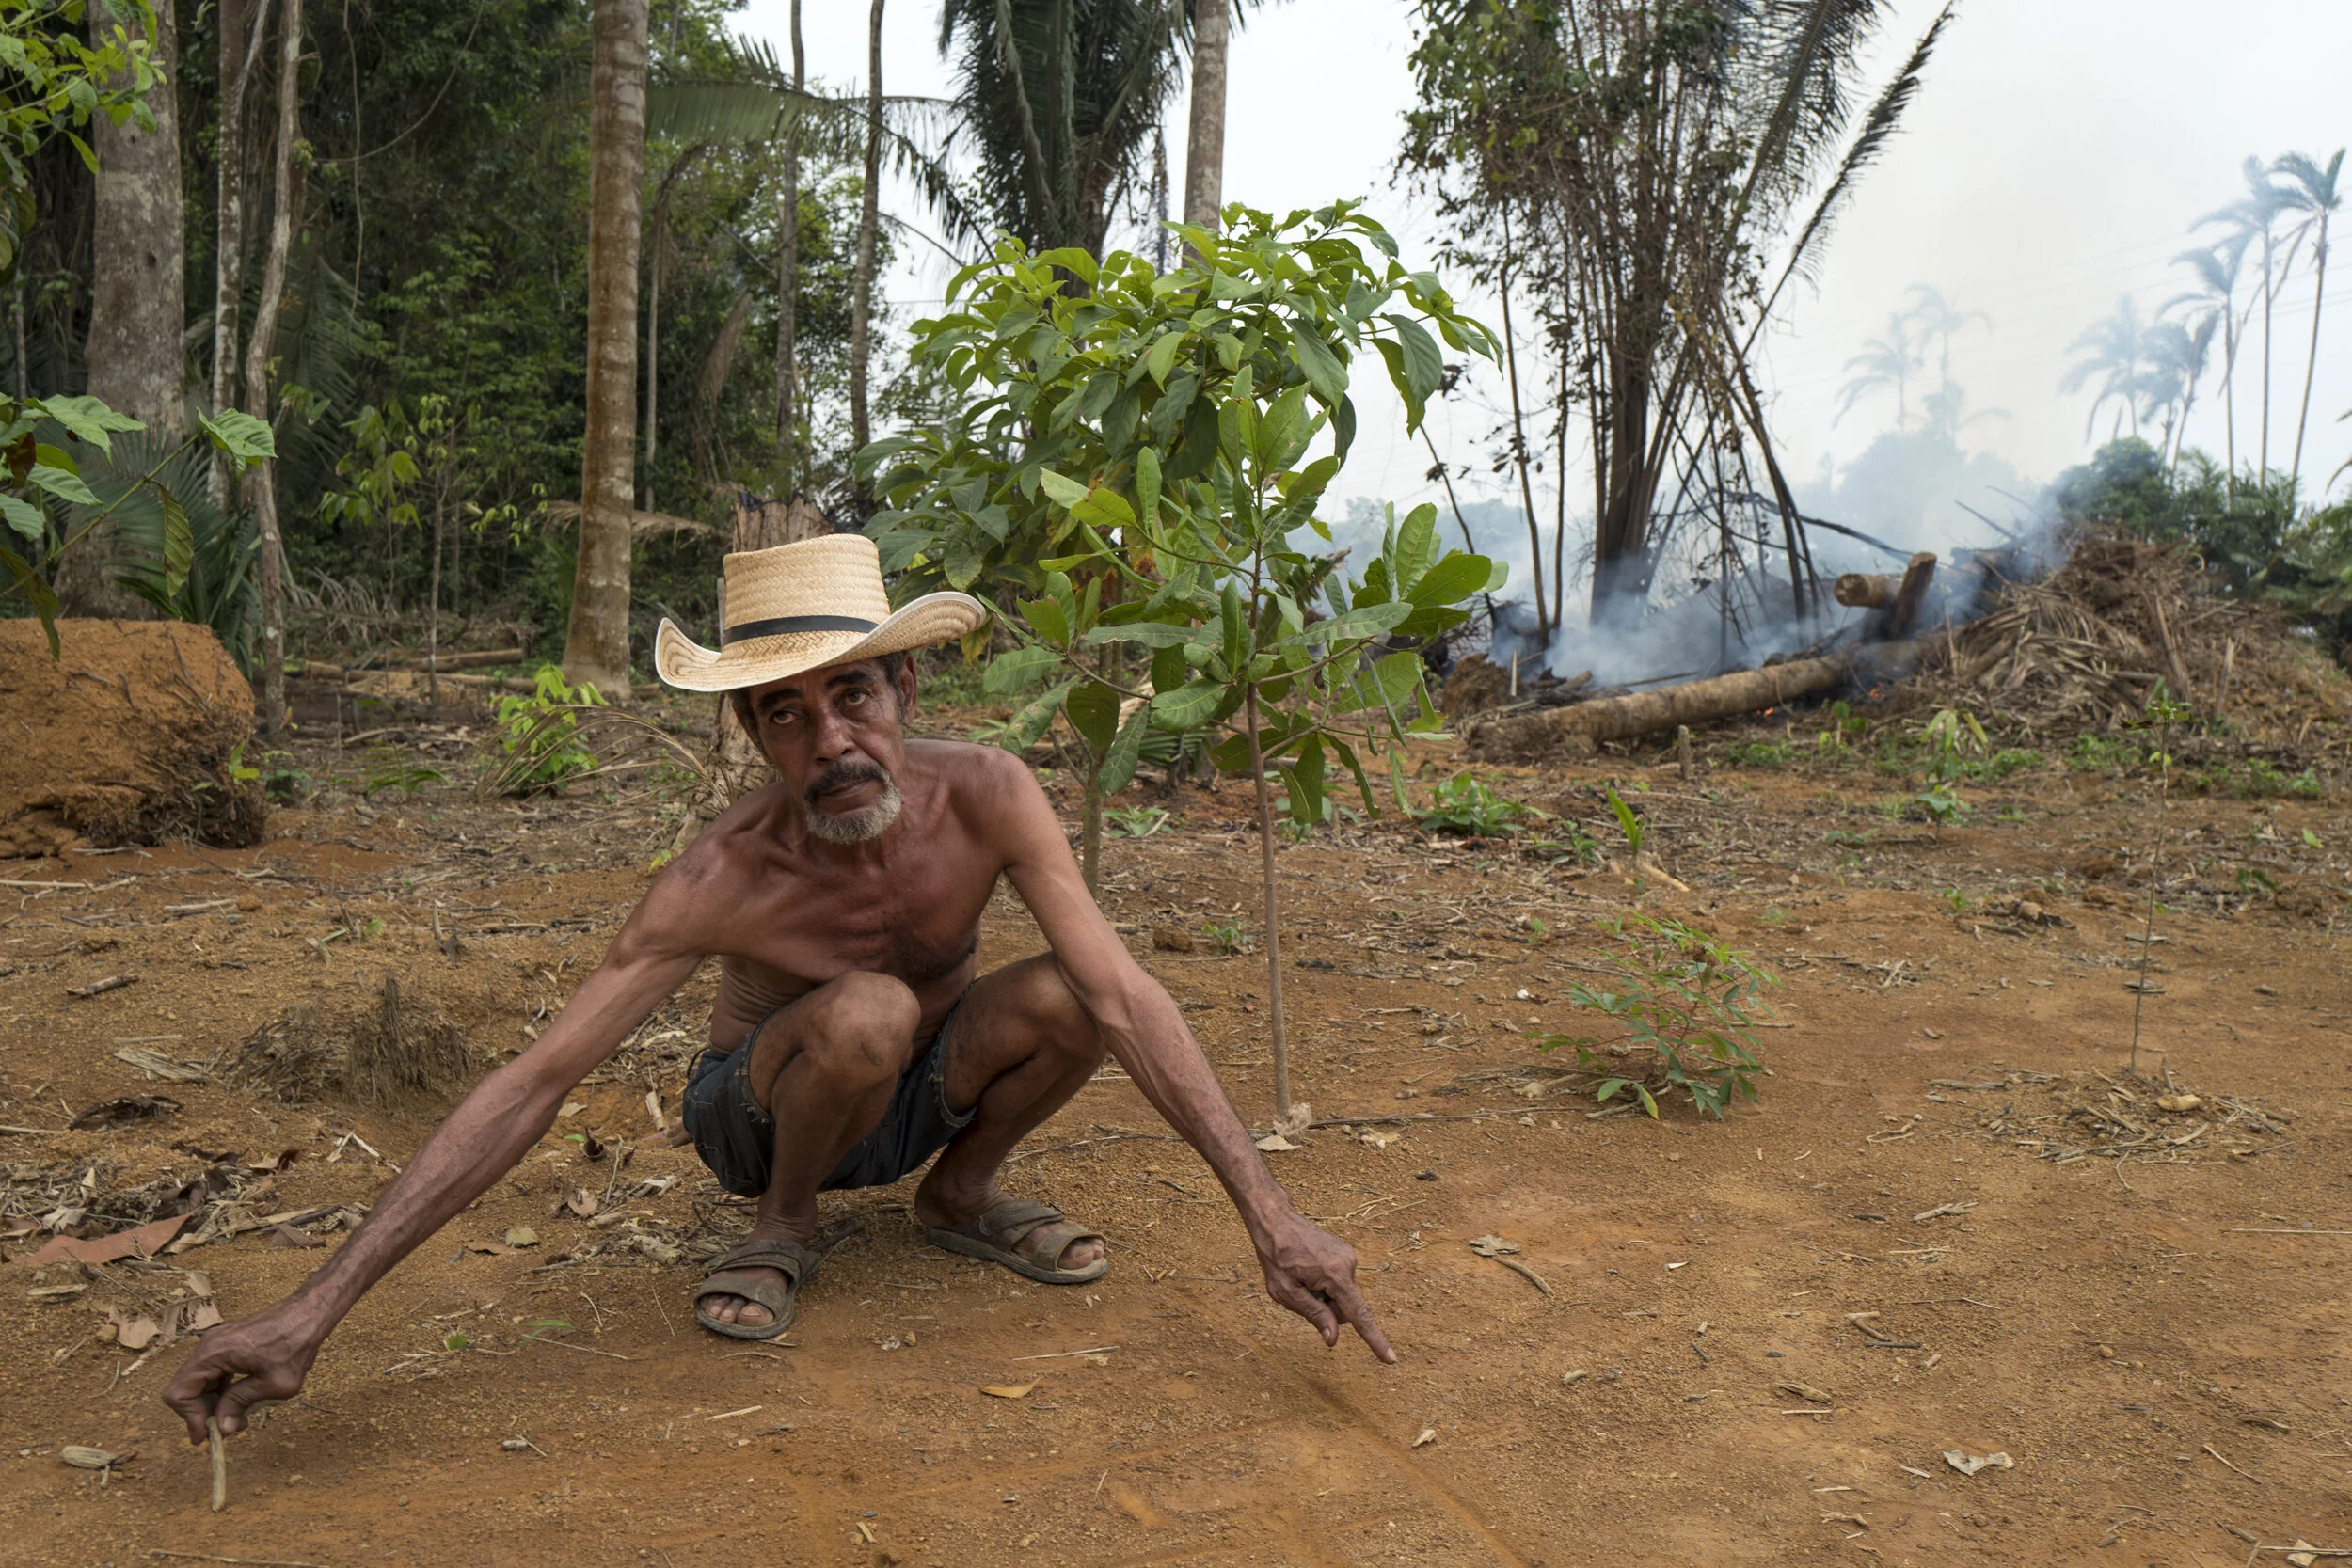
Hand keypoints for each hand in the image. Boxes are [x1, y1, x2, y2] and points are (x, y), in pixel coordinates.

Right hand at [162, 1298, 329, 1442]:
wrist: (309, 1312)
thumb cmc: (296, 1344)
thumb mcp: (274, 1383)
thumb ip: (242, 1404)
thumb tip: (221, 1428)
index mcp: (214, 1353)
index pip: (179, 1392)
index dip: (190, 1417)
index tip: (208, 1435)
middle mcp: (208, 1346)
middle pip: (185, 1389)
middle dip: (202, 1413)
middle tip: (227, 1428)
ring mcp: (216, 1343)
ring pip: (198, 1382)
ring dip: (212, 1404)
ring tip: (238, 1419)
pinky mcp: (226, 1344)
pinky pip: (211, 1373)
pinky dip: (220, 1390)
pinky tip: (240, 1401)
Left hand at [1254, 1212, 1395, 1362]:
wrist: (1275, 1220)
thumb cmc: (1275, 1256)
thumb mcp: (1286, 1292)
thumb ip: (1314, 1315)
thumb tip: (1334, 1339)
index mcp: (1335, 1275)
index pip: (1358, 1316)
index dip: (1374, 1340)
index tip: (1392, 1359)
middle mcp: (1349, 1265)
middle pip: (1344, 1309)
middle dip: (1325, 1308)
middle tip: (1299, 1290)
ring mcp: (1348, 1257)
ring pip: (1340, 1296)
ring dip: (1322, 1295)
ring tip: (1301, 1276)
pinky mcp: (1345, 1255)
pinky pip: (1338, 1283)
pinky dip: (1324, 1284)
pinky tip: (1307, 1270)